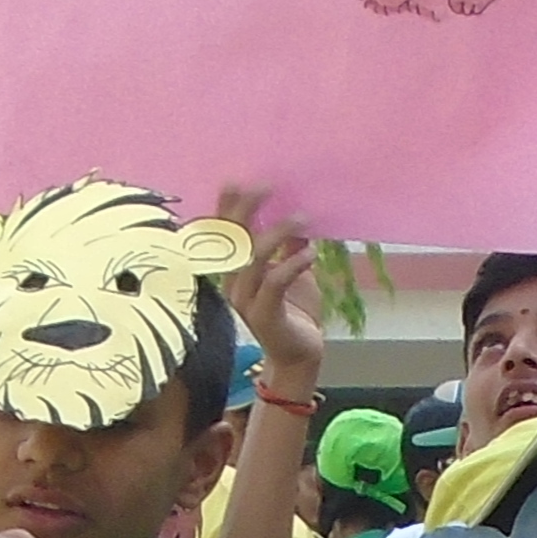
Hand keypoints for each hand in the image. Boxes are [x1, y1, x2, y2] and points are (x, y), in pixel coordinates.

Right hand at [217, 182, 329, 390]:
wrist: (301, 356)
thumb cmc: (295, 312)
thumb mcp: (295, 271)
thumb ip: (290, 246)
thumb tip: (297, 216)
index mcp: (235, 270)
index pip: (225, 234)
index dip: (228, 207)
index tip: (239, 180)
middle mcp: (233, 282)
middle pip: (232, 240)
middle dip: (246, 209)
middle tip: (267, 187)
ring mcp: (245, 300)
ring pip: (254, 257)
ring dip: (278, 233)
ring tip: (302, 218)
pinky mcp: (263, 315)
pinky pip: (274, 282)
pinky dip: (292, 264)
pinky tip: (311, 253)